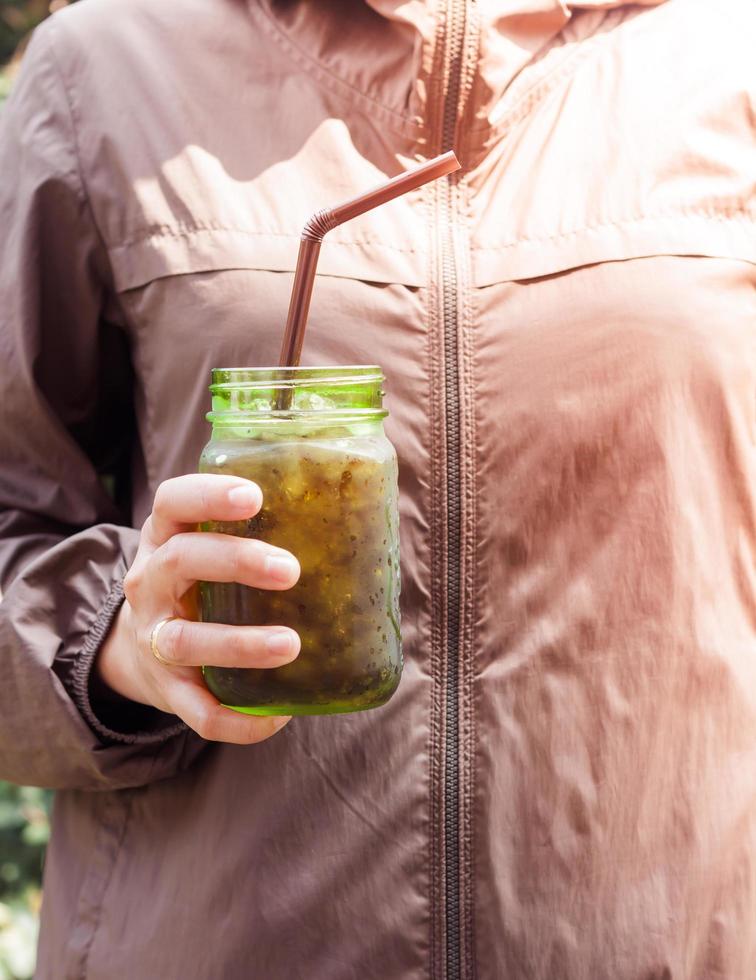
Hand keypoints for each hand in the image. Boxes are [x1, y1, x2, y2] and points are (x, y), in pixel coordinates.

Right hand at [96, 474, 300, 743]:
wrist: (138, 652)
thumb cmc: (201, 584)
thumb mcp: (207, 545)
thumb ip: (263, 527)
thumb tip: (365, 512)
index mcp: (166, 537)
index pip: (173, 502)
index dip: (208, 495)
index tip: (254, 497)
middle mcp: (152, 583)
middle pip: (181, 560)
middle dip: (235, 561)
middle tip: (290, 570)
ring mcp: (155, 639)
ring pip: (186, 641)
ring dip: (239, 643)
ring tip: (290, 644)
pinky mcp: (168, 691)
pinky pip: (198, 711)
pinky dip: (238, 719)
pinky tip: (279, 715)